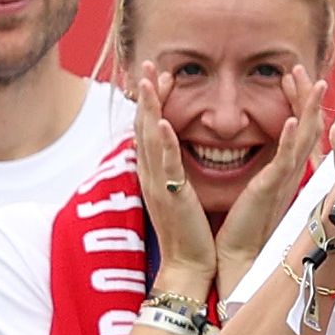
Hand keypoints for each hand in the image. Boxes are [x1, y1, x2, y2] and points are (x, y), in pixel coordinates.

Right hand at [131, 64, 217, 291]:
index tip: (160, 78)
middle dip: (146, 94)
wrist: (188, 267)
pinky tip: (161, 121)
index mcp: (156, 176)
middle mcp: (151, 176)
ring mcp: (158, 185)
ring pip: (149, 138)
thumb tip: (180, 160)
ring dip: (149, 106)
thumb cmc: (191, 235)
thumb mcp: (181, 197)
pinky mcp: (171, 197)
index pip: (150, 131)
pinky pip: (165, 165)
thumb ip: (178, 176)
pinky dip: (162, 142)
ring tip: (149, 79)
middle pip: (143, 126)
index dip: (152, 102)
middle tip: (148, 66)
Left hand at [214, 65, 326, 290]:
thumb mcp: (252, 188)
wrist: (237, 255)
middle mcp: (287, 172)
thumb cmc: (240, 225)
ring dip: (306, 108)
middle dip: (304, 95)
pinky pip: (285, 160)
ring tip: (310, 82)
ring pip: (303, 137)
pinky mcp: (271, 190)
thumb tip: (254, 150)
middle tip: (300, 68)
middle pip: (305, 125)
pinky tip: (293, 120)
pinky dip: (290, 139)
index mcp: (281, 170)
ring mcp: (282, 180)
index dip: (296, 100)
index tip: (290, 77)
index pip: (295, 128)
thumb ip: (259, 168)